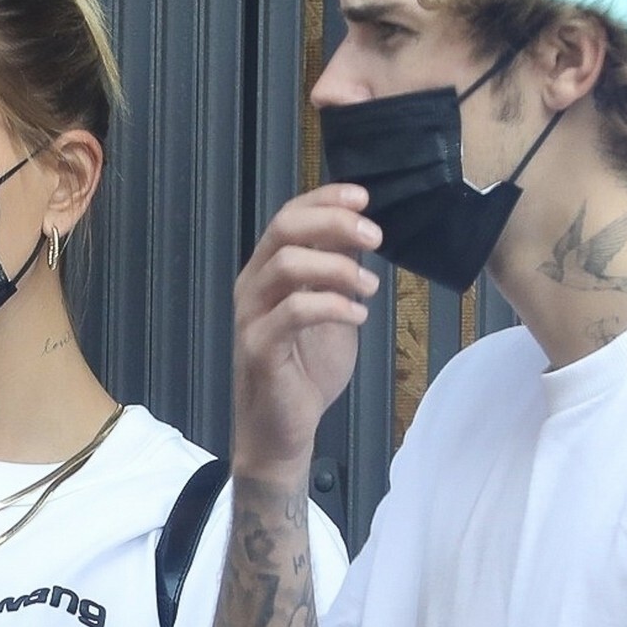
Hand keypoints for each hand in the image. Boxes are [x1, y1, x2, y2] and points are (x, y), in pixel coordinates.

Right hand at [232, 184, 381, 482]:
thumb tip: (362, 233)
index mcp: (269, 270)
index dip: (325, 199)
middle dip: (333, 222)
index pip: (290, 215)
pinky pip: (293, 311)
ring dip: (337, 268)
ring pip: (286, 264)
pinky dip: (332, 305)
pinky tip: (357, 315)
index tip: (364, 197)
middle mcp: (254, 285)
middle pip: (285, 229)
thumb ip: (339, 272)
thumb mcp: (332, 310)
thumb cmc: (306, 370)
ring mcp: (252, 315)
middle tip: (374, 236)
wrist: (283, 428)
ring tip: (370, 287)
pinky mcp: (259, 347)